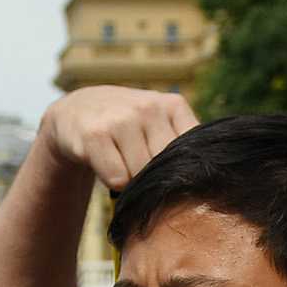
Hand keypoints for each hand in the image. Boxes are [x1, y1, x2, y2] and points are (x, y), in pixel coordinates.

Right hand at [37, 86, 197, 188]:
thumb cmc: (127, 126)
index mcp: (174, 105)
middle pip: (166, 169)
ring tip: (120, 160)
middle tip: (137, 165)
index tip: (171, 172)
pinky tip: (104, 161)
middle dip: (153, 177)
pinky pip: (117, 179)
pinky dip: (110, 181)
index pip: (193, 154)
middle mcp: (150, 107)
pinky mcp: (96, 135)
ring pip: (140, 176)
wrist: (77, 111)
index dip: (181, 171)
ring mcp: (122, 119)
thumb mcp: (160, 123)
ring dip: (130, 179)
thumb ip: (184, 143)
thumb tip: (208, 181)